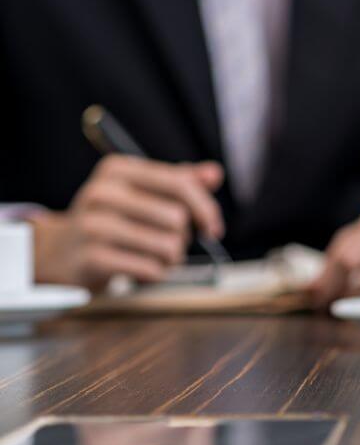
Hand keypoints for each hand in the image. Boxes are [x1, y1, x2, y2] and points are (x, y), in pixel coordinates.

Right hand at [31, 155, 224, 290]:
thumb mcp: (141, 193)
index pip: (180, 183)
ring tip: (154, 257)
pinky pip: (150, 269)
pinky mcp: (92, 257)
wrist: (60, 252)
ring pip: (168, 245)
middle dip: (183, 237)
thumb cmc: (112, 219)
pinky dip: (155, 275)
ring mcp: (94, 225)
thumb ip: (180, 182)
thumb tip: (214, 173)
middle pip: (177, 218)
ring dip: (171, 259)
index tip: (212, 228)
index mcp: (118, 169)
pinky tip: (140, 271)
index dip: (205, 208)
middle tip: (169, 243)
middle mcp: (103, 192)